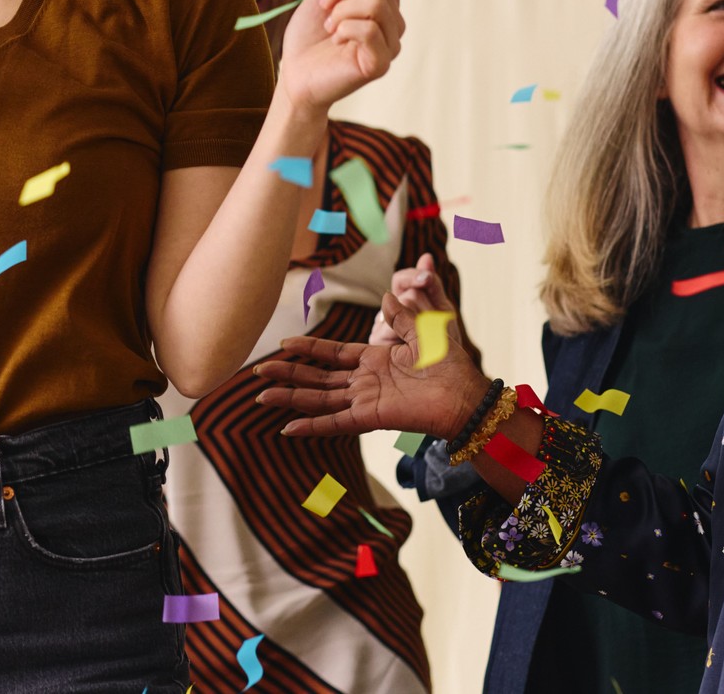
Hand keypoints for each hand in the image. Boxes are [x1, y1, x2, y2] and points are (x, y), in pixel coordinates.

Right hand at [255, 267, 486, 440]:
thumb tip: (389, 295)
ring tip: (260, 395)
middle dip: (286, 373)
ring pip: (318, 397)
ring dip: (289, 396)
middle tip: (257, 370)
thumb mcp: (424, 331)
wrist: (466, 394)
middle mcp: (363, 381)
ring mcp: (364, 400)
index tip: (283, 344)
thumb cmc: (450, 364)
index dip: (307, 349)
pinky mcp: (370, 417)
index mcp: (374, 360)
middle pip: (316, 376)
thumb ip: (402, 316)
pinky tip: (288, 428)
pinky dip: (312, 426)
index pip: (331, 353)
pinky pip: (335, 422)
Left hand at [278, 0, 404, 118]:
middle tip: (324, 5)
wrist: (294, 75)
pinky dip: (343, 29)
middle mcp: (394, 19)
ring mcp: (391, 42)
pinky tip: (336, 42)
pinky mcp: (381, 63)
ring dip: (340, 10)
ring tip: (330, 27)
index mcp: (384, 0)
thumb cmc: (308, 36)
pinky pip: (368, 29)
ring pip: (375, 1)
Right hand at [368, 253, 439, 346]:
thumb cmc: (446, 348)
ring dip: (417, 325)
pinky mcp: (375, 344)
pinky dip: (403, 338)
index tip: (426, 278)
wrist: (447, 381)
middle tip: (435, 327)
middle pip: (404, 295)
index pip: (403, 279)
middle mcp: (389, 312)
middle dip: (424, 308)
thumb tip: (426, 256)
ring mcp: (380, 328)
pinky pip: (387, 330)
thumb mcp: (443, 313)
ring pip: (396, 311)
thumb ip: (432, 286)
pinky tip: (411, 348)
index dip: (414, 276)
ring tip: (428, 343)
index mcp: (405, 301)